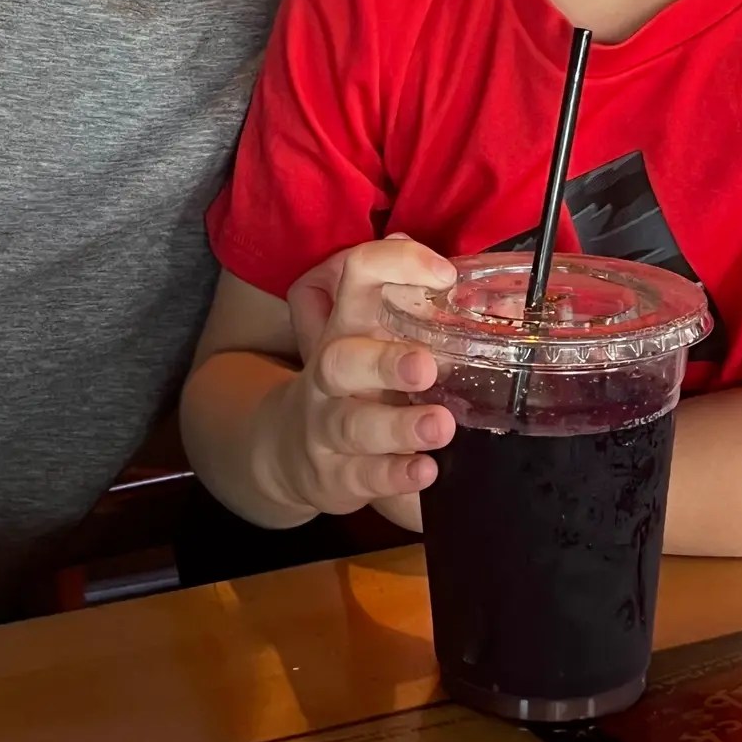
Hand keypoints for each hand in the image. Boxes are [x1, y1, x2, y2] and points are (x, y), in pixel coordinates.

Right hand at [266, 238, 457, 517]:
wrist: (288, 451)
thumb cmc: (350, 384)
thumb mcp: (368, 338)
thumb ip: (407, 304)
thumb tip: (453, 270)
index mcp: (346, 324)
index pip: (358, 274)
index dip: (397, 264)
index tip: (446, 276)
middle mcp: (331, 372)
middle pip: (342, 359)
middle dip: (384, 362)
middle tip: (427, 366)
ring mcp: (328, 426)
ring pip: (354, 425)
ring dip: (398, 426)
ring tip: (440, 426)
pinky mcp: (337, 475)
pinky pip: (364, 477)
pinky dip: (395, 476)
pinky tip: (425, 472)